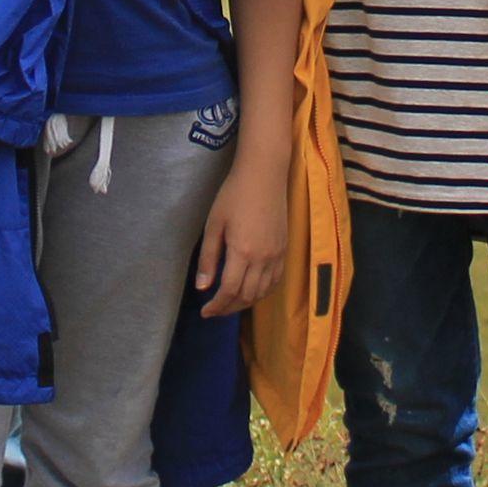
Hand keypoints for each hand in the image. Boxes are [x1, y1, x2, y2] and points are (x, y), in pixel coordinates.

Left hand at [193, 154, 287, 317]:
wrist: (264, 174)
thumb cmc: (233, 195)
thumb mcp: (214, 224)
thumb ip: (208, 258)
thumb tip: (202, 287)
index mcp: (242, 251)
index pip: (229, 291)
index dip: (217, 306)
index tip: (205, 312)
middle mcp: (263, 258)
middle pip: (247, 296)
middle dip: (229, 308)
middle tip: (214, 310)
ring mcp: (277, 254)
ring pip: (263, 291)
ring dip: (245, 303)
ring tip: (230, 304)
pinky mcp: (284, 249)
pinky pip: (276, 280)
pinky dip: (263, 292)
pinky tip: (252, 292)